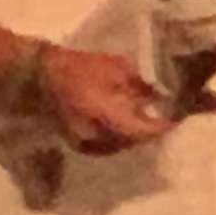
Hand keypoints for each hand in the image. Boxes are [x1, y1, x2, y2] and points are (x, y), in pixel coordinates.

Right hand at [37, 44, 168, 153]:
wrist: (40, 76)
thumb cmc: (78, 68)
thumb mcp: (115, 68)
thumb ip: (139, 85)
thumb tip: (160, 95)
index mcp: (107, 116)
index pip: (143, 131)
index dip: (161, 127)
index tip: (175, 120)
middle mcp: (97, 136)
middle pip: (133, 141)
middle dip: (148, 132)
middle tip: (162, 119)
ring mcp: (85, 142)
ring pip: (119, 146)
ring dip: (133, 137)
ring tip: (144, 122)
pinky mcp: (77, 143)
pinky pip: (105, 147)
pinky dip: (117, 139)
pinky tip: (122, 127)